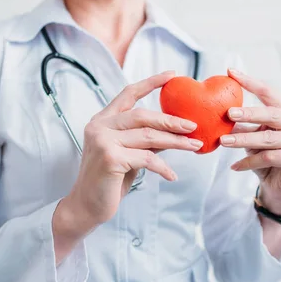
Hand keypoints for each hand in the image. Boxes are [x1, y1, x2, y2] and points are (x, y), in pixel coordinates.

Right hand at [65, 71, 202, 226]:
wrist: (86, 207)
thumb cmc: (108, 180)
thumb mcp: (127, 154)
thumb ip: (143, 139)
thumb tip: (174, 129)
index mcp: (102, 120)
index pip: (128, 94)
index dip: (151, 82)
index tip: (172, 74)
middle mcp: (99, 126)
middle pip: (143, 115)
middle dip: (171, 120)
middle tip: (193, 126)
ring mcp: (103, 141)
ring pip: (148, 136)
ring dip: (176, 142)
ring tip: (194, 146)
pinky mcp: (110, 158)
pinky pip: (146, 159)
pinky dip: (163, 167)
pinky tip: (172, 175)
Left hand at [219, 68, 280, 213]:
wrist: (280, 187)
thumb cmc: (266, 158)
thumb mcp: (254, 139)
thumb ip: (243, 126)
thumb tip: (215, 113)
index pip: (269, 92)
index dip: (250, 82)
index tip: (230, 72)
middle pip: (272, 114)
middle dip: (249, 113)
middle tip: (228, 113)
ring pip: (269, 139)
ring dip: (243, 140)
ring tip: (222, 142)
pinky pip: (270, 158)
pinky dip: (249, 162)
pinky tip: (235, 166)